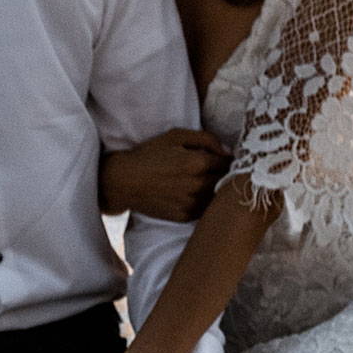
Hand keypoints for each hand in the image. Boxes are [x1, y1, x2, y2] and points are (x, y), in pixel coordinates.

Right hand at [99, 128, 228, 220]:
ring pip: (217, 197)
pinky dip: (204, 202)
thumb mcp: (175, 136)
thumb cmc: (150, 154)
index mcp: (198, 163)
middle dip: (224, 174)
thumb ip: (206, 139)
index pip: (228, 162)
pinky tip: (193, 194)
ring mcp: (191, 203)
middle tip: (216, 170)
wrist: (125, 181)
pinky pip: (204, 210)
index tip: (223, 159)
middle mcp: (198, 185)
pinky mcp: (184, 216)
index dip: (227, 159)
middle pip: (226, 181)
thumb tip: (227, 151)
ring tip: (204, 182)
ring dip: (216, 190)